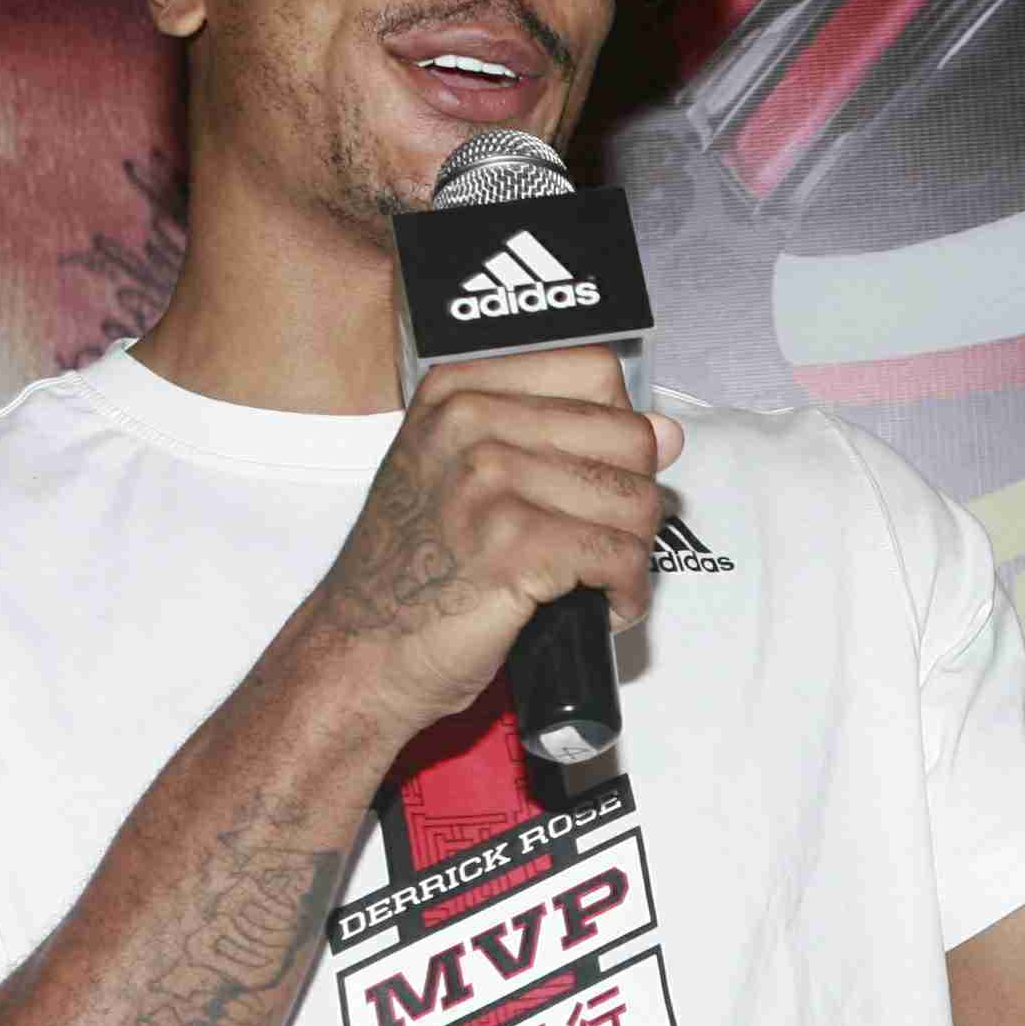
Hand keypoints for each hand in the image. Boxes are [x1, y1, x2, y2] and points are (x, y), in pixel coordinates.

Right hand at [302, 348, 680, 736]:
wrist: (359, 653)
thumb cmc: (412, 572)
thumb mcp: (463, 477)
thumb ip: (558, 441)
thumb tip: (665, 431)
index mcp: (458, 391)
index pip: (597, 372)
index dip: (619, 432)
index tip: (604, 473)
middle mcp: (470, 423)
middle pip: (629, 438)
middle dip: (633, 502)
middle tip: (601, 541)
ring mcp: (490, 481)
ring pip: (635, 502)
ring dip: (632, 554)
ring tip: (594, 580)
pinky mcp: (515, 545)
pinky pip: (622, 558)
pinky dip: (625, 594)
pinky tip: (598, 607)